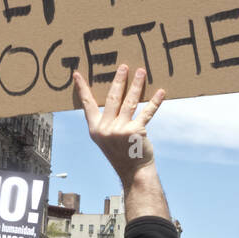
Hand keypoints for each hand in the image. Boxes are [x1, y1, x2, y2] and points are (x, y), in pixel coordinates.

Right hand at [74, 65, 163, 186]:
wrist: (134, 170)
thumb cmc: (121, 152)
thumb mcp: (107, 138)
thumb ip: (106, 120)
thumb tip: (115, 96)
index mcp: (95, 128)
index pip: (87, 104)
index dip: (83, 88)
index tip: (77, 74)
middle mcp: (105, 128)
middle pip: (112, 98)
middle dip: (119, 80)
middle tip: (124, 66)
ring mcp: (120, 130)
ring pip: (129, 101)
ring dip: (136, 85)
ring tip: (141, 71)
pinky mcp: (135, 131)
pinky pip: (147, 112)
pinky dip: (155, 102)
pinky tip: (161, 92)